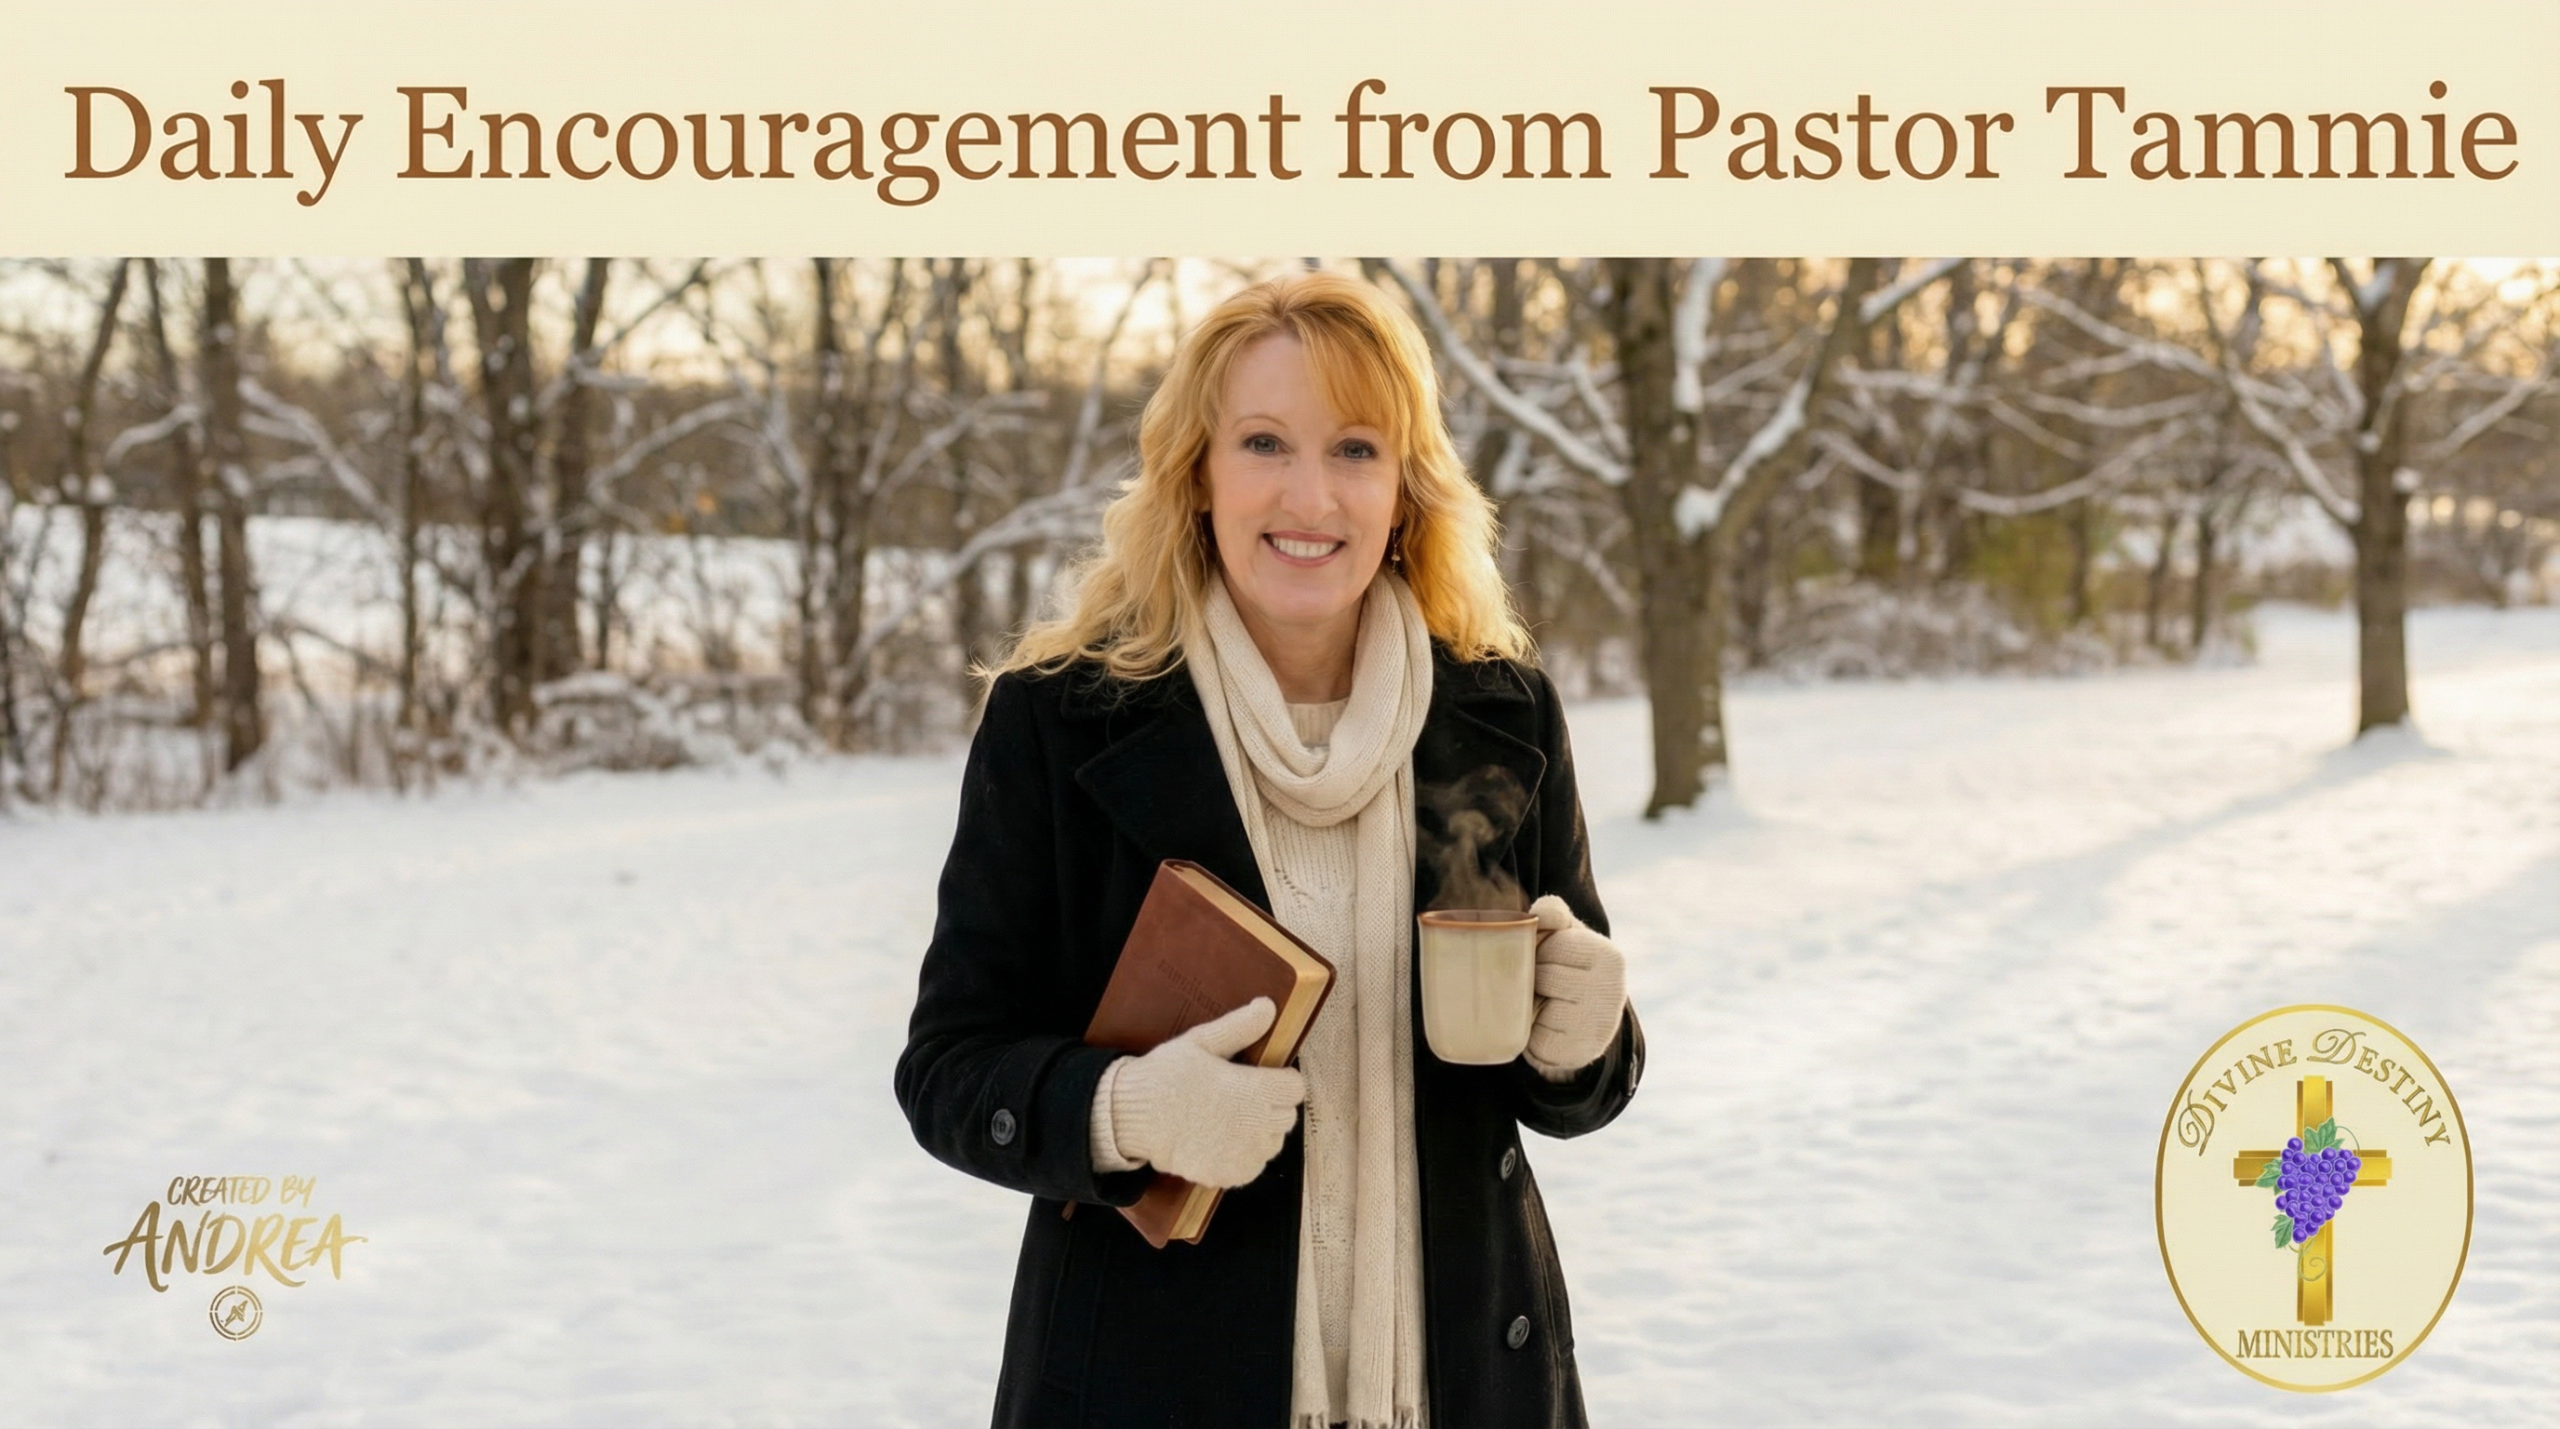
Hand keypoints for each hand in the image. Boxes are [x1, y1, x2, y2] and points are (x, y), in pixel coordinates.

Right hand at [1108, 997, 1307, 1188]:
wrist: (1134, 1117)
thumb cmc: (1166, 1076)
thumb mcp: (1202, 1042)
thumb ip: (1240, 1027)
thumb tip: (1267, 1007)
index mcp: (1256, 1090)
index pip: (1295, 1088)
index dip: (1281, 1079)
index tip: (1264, 1076)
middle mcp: (1257, 1125)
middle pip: (1287, 1116)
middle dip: (1272, 1105)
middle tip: (1243, 1096)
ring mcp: (1244, 1154)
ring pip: (1272, 1143)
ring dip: (1260, 1132)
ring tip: (1232, 1119)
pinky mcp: (1229, 1174)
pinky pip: (1252, 1166)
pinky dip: (1243, 1156)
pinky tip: (1221, 1140)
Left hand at [1524, 895, 1628, 1079]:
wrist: (1581, 1027)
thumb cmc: (1567, 970)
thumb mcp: (1565, 935)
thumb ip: (1553, 913)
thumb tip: (1540, 913)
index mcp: (1610, 956)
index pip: (1554, 944)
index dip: (1541, 950)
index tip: (1551, 959)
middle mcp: (1612, 990)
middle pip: (1544, 974)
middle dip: (1534, 977)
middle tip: (1547, 986)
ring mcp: (1598, 1024)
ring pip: (1537, 1004)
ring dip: (1530, 1005)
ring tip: (1547, 1006)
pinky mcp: (1580, 1051)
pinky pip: (1537, 1038)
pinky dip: (1532, 1036)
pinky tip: (1547, 1030)